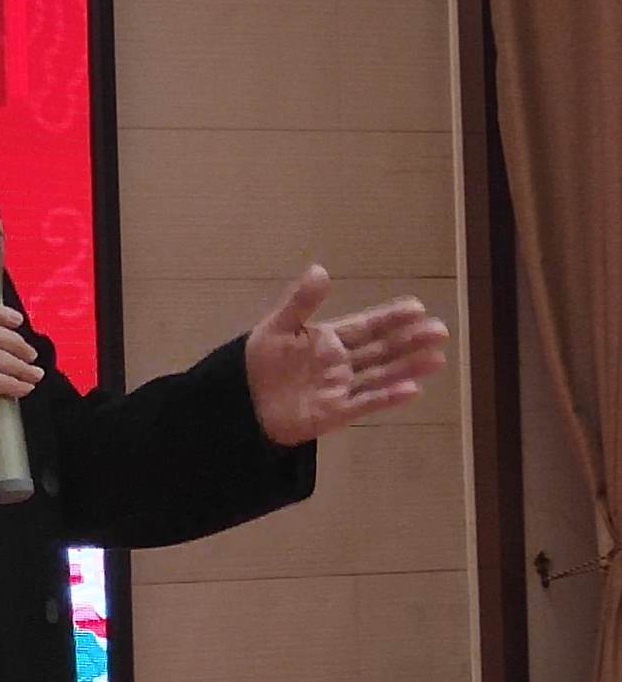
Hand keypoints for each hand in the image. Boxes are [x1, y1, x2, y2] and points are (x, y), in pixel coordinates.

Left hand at [245, 266, 450, 445]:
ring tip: (438, 358)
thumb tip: (320, 269)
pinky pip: (365, 403)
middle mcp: (341, 363)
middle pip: (381, 350)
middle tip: (440, 330)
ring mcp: (341, 388)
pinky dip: (387, 397)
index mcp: (329, 340)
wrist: (241, 401)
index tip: (418, 306)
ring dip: (408, 367)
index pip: (366, 326)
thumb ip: (301, 302)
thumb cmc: (259, 360)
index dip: (391, 317)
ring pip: (380, 375)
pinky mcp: (335, 412)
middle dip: (410, 340)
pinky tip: (412, 389)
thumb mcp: (278, 327)